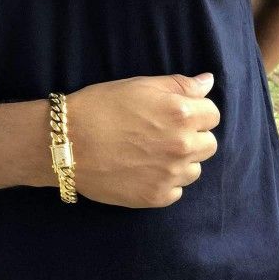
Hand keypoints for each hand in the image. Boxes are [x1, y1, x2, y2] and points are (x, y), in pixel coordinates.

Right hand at [64, 72, 219, 207]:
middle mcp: (182, 146)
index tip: (174, 111)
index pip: (212, 114)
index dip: (194, 110)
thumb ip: (180, 85)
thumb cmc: (100, 106)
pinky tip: (142, 169)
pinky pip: (176, 190)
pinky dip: (164, 180)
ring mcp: (171, 175)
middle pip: (209, 143)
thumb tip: (208, 82)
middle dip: (192, 136)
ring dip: (180, 160)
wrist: (66, 143)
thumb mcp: (139, 84)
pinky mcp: (157, 197)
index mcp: (181, 114)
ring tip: (150, 151)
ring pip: (194, 168)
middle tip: (162, 131)